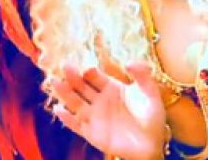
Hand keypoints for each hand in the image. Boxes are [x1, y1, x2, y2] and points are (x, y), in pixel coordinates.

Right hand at [52, 62, 166, 159]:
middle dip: (73, 77)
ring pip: (75, 102)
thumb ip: (143, 76)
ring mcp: (95, 116)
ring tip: (55, 82)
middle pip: (82, 86)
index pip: (96, 76)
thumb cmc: (152, 118)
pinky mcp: (91, 133)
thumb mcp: (151, 94)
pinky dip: (66, 118)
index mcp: (112, 88)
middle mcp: (100, 100)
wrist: (151, 145)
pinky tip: (58, 109)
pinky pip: (76, 124)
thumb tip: (129, 62)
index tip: (87, 68)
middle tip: (65, 67)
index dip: (90, 71)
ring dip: (65, 93)